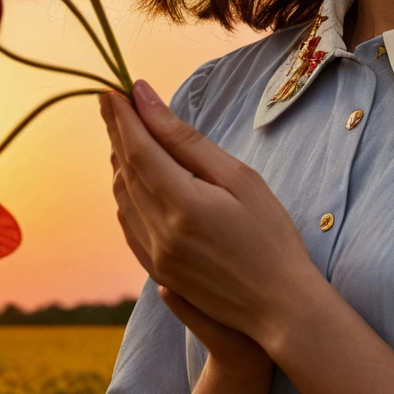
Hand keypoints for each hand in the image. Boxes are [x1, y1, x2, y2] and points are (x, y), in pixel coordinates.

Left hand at [99, 80, 320, 350]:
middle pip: (125, 170)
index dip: (121, 117)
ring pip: (122, 197)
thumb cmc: (271, 234)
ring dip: (121, 161)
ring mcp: (155, 255)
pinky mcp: (157, 270)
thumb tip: (148, 103)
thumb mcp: (240, 178)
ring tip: (127, 132)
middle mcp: (159, 232)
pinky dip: (127, 192)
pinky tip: (136, 177)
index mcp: (182, 205)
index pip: (138, 149)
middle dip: (118, 132)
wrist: (280, 305)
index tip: (113, 89)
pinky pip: (129, 223)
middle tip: (115, 100)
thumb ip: (188, 141)